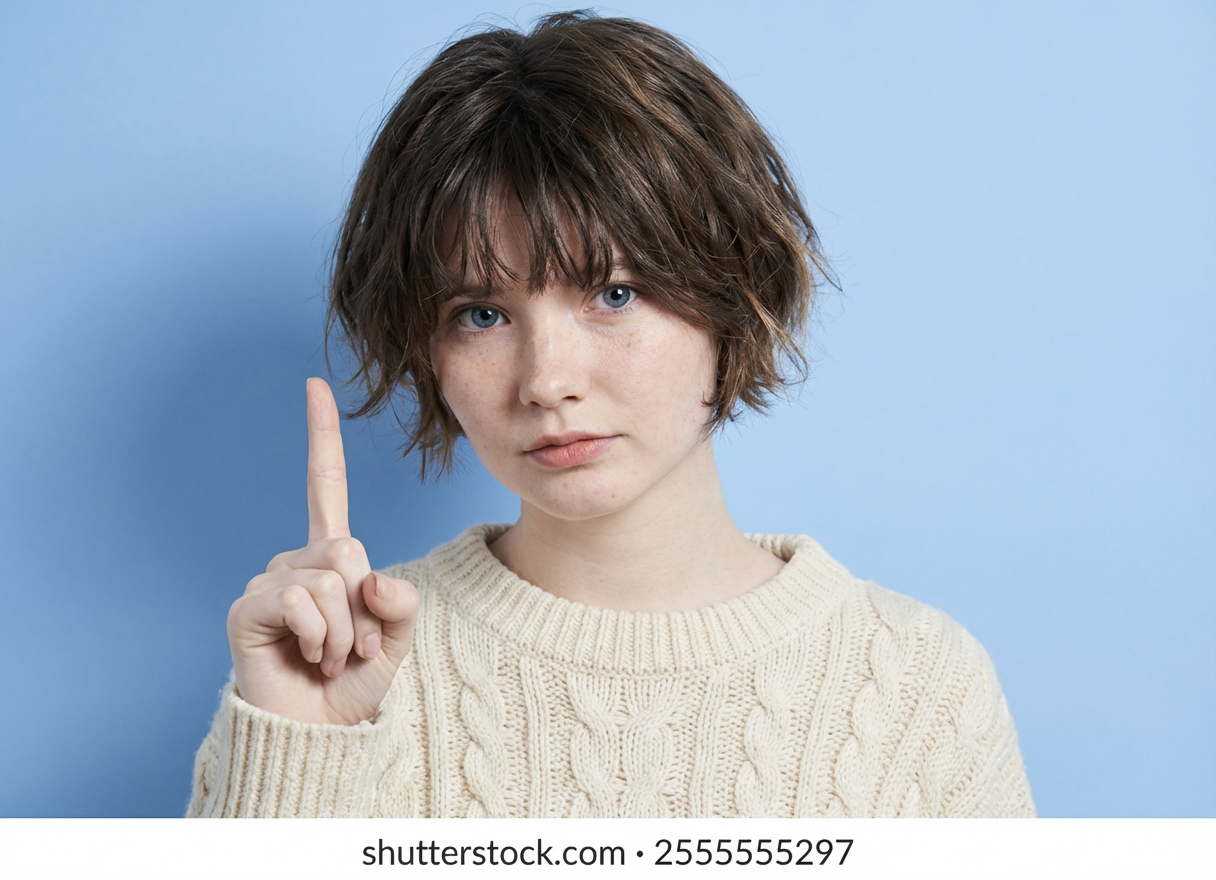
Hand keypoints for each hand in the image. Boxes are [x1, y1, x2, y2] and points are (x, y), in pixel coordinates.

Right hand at [227, 378, 419, 723]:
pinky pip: (304, 602)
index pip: (325, 486)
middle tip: (353, 647)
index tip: (314, 384)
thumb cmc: (355, 682)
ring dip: (347, 632)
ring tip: (330, 657)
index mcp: (332, 557)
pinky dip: (322, 638)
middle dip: (366, 609)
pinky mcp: (249, 607)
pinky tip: (309, 657)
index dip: (321, 436)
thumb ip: (401, 603)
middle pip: (350, 549)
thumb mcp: (397, 637)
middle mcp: (296, 560)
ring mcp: (269, 580)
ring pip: (332, 578)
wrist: (320, 730)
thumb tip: (371, 579)